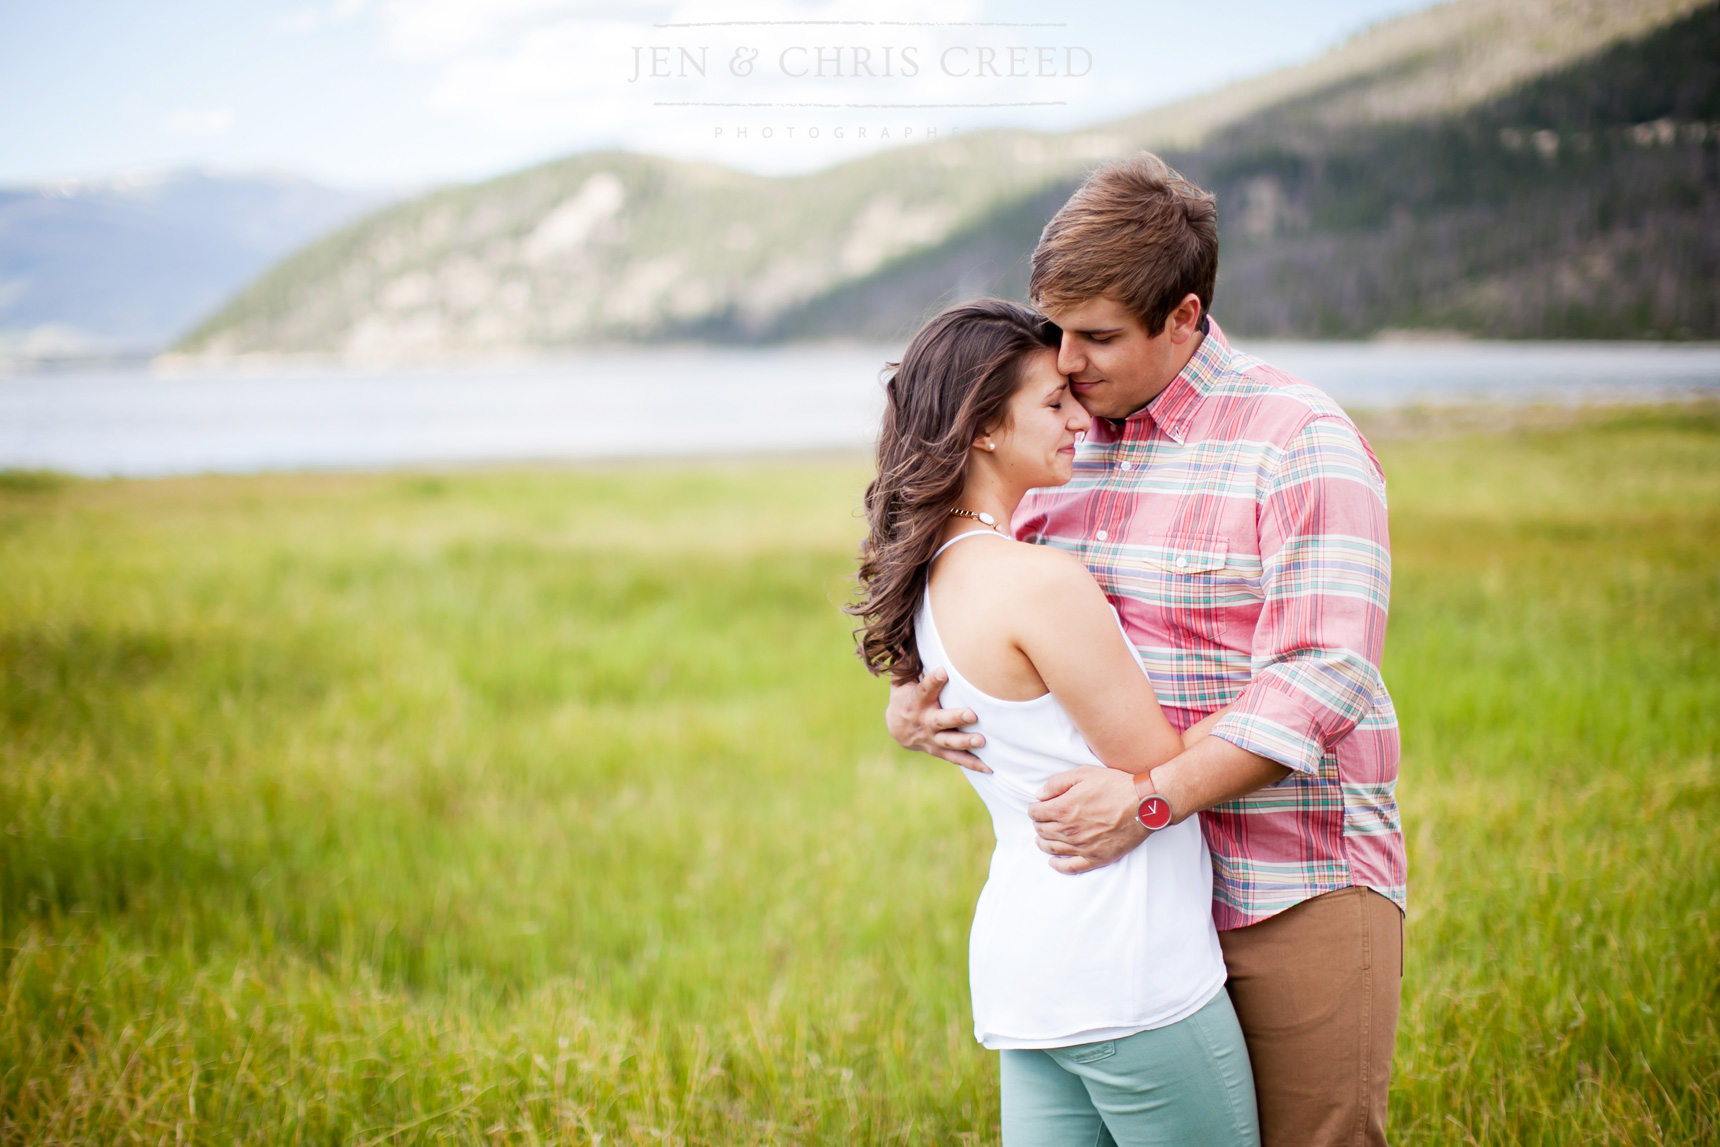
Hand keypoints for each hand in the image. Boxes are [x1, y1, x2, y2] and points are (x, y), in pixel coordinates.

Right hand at [884, 670, 990, 772]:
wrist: (898, 730)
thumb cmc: (905, 697)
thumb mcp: (901, 680)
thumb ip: (907, 660)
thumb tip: (905, 631)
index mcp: (916, 702)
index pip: (924, 690)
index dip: (933, 681)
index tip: (943, 671)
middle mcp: (925, 722)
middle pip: (941, 720)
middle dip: (956, 718)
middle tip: (972, 714)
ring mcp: (933, 739)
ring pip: (950, 742)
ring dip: (966, 742)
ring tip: (982, 740)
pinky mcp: (941, 751)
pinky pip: (958, 760)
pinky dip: (974, 764)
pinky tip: (990, 768)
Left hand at [1029, 768, 1146, 872]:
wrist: (1144, 804)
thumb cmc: (1115, 786)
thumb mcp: (1084, 774)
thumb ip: (1057, 783)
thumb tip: (1040, 795)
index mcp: (1063, 809)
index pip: (1036, 813)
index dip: (1035, 809)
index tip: (1039, 807)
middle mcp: (1069, 830)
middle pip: (1042, 831)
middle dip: (1039, 824)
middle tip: (1042, 820)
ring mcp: (1082, 847)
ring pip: (1052, 849)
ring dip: (1043, 843)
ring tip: (1042, 839)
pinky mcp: (1097, 858)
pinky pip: (1071, 867)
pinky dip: (1059, 865)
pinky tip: (1053, 861)